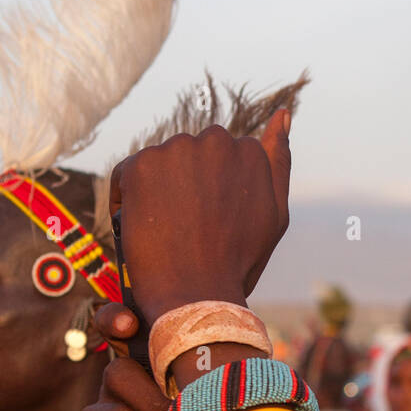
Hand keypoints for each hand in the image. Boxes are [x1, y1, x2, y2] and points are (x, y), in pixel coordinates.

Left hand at [110, 106, 291, 322]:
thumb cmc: (238, 263)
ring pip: (159, 165)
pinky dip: (128, 200)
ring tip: (166, 232)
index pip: (219, 161)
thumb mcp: (274, 214)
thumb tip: (282, 114)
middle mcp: (215, 141)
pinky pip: (127, 175)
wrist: (199, 297)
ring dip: (158, 192)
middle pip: (189, 157)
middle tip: (185, 231)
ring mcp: (176, 151)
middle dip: (184, 188)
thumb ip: (279, 162)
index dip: (210, 197)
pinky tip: (141, 229)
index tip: (207, 225)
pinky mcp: (141, 165)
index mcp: (248, 151)